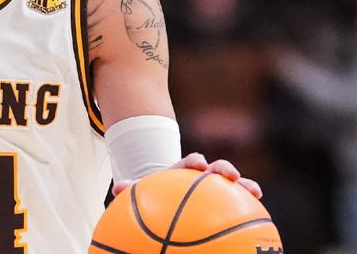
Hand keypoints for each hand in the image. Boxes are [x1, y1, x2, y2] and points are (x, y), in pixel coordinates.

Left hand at [111, 152, 262, 198]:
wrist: (168, 200)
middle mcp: (202, 178)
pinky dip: (250, 210)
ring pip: (234, 185)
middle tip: (232, 175)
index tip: (198, 163)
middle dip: (224, 168)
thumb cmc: (157, 196)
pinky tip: (262, 219)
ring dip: (245, 185)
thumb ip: (133, 189)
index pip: (190, 163)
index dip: (194, 161)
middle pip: (216, 169)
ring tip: (256, 192)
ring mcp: (216, 190)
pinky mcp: (226, 204)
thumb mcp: (145, 192)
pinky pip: (240, 207)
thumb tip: (118, 188)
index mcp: (183, 172)